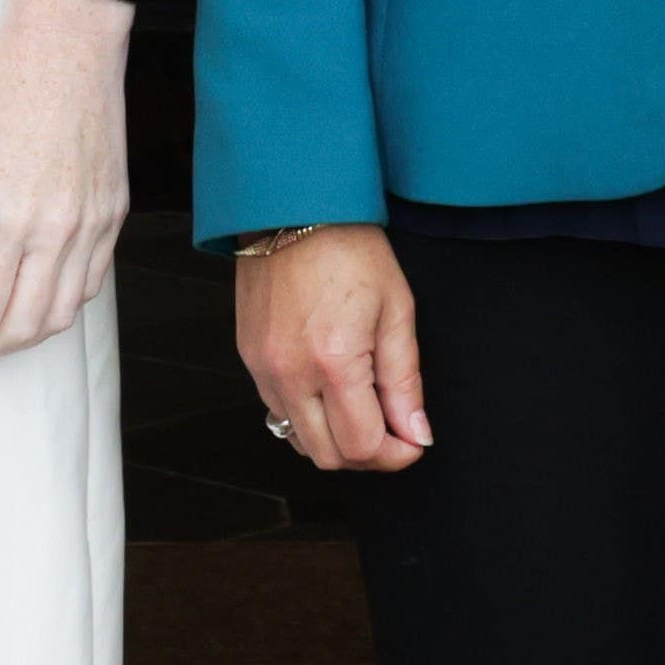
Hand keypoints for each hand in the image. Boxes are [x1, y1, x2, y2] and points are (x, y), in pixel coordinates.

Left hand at [0, 0, 133, 366]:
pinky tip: (30, 296)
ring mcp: (95, 224)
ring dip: (21, 337)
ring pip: (64, 316)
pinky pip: (91, 283)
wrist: (67, 43)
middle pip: (24, 329)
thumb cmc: (5, 90)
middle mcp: (60, 231)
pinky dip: (59, 305)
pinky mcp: (115, 213)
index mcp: (12, 219)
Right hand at [235, 223, 428, 472]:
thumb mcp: (396, 309)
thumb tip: (416, 433)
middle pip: (329, 456)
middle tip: (394, 431)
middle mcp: (290, 374)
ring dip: (335, 440)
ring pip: (299, 441)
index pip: (364, 446)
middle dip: (368, 455)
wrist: (293, 207)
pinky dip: (308, 418)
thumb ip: (405, 380)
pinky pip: (277, 412)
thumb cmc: (349, 248)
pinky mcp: (248, 358)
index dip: (397, 454)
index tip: (414, 441)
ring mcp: (262, 369)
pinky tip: (330, 391)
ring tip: (363, 410)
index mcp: (334, 362)